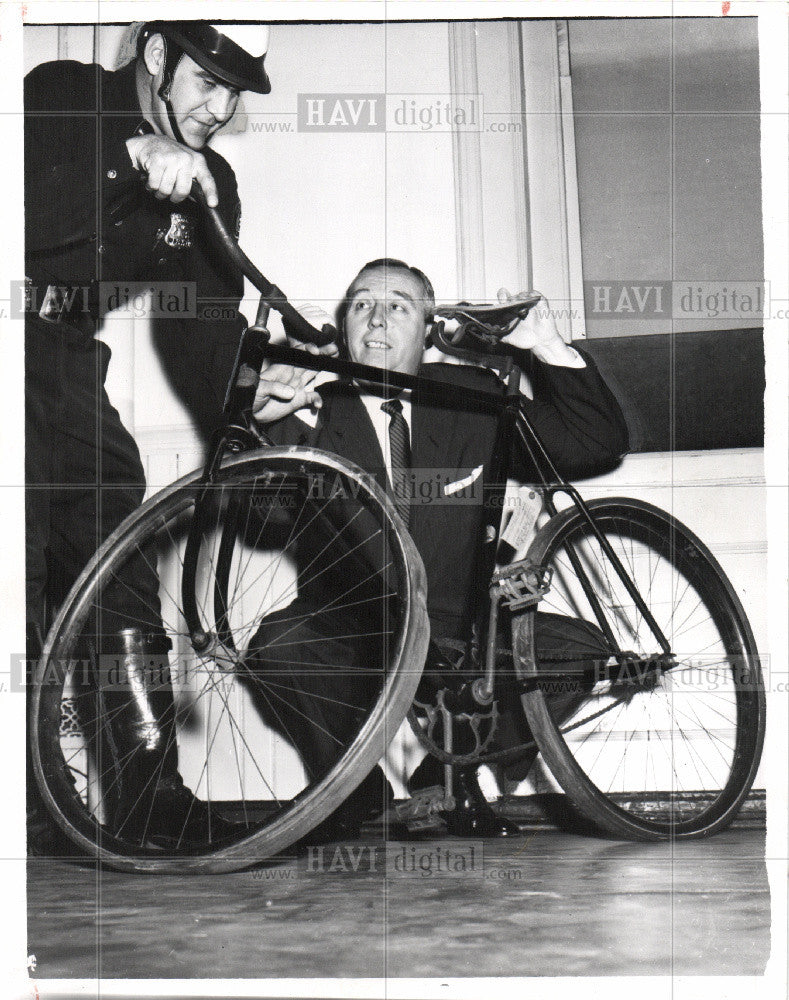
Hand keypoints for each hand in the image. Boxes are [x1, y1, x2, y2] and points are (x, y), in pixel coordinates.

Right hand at [126, 134, 218, 206]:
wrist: (148, 143)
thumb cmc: (169, 158)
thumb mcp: (185, 165)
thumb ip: (193, 181)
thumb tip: (197, 199)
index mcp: (197, 161)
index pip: (207, 179)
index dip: (210, 193)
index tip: (212, 204)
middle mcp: (187, 158)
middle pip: (183, 190)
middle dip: (175, 197)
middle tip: (170, 194)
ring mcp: (172, 158)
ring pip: (166, 190)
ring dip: (160, 192)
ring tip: (159, 184)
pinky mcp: (158, 160)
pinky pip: (155, 185)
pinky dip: (150, 186)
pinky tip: (151, 178)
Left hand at [253, 303, 338, 422]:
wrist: (250, 413)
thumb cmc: (250, 396)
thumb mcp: (259, 388)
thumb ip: (274, 387)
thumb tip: (291, 391)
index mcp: (282, 368)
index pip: (297, 354)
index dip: (307, 350)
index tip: (315, 352)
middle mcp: (291, 375)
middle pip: (309, 361)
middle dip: (322, 354)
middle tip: (334, 349)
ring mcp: (296, 387)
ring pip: (313, 374)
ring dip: (324, 369)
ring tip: (336, 365)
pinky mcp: (298, 400)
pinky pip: (312, 398)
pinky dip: (317, 400)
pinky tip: (318, 404)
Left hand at [498, 288, 584, 367]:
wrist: (540, 343)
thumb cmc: (526, 339)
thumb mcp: (509, 338)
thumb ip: (499, 335)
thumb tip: (489, 333)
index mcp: (511, 312)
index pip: (503, 300)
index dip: (501, 298)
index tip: (500, 300)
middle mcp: (519, 307)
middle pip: (512, 296)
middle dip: (509, 298)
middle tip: (507, 303)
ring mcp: (530, 305)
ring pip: (523, 294)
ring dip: (519, 297)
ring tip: (518, 303)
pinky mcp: (540, 304)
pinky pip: (536, 295)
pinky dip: (532, 295)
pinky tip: (528, 300)